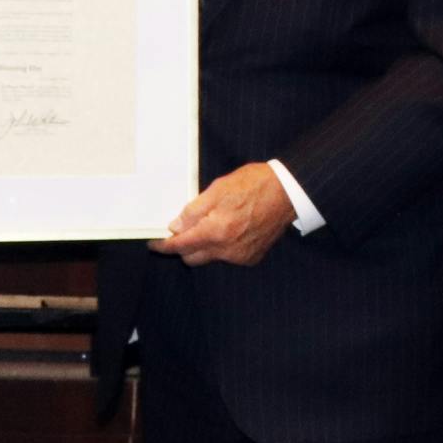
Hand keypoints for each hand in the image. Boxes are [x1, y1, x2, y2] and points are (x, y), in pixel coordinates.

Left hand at [152, 163, 294, 266]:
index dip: (164, 245)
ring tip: (210, 224)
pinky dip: (222, 247)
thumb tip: (175, 227)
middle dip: (183, 247)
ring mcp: (241, 256)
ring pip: (210, 258)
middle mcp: (227, 249)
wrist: (288, 192)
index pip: (181, 245)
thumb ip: (194, 210)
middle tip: (181, 231)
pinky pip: (227, 257)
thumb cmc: (254, 184)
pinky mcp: (252, 257)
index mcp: (216, 231)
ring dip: (203, 246)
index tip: (155, 243)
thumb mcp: (218, 189)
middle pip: (192, 258)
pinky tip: (229, 229)